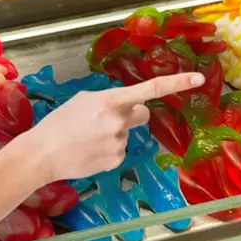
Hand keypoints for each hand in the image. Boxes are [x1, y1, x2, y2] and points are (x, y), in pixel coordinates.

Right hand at [19, 73, 204, 184]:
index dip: (177, 83)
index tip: (198, 79)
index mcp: (111, 101)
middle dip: (132, 115)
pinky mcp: (116, 161)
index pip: (151, 89)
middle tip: (104, 120)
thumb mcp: (84, 100)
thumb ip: (109, 100)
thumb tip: (126, 107)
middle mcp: (119, 122)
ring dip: (113, 134)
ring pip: (128, 134)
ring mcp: (119, 143)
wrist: (42, 154)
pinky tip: (89, 151)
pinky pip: (120, 150)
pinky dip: (107, 150)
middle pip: (143, 114)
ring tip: (88, 138)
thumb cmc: (59, 122)